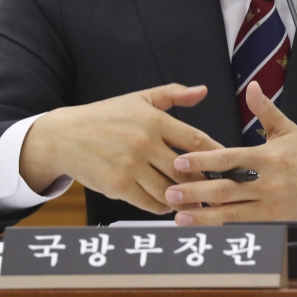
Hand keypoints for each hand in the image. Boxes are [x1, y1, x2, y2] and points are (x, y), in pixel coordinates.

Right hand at [20, 83, 222, 214]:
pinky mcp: (118, 186)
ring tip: (200, 202)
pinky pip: (150, 202)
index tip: (230, 163)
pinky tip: (170, 204)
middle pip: (187, 168)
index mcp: (154, 119)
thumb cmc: (107, 115)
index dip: (217, 153)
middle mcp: (145, 142)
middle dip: (205, 181)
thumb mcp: (140, 99)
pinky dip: (164, 205)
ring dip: (187, 197)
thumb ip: (174, 95)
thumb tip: (203, 91)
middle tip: (220, 189)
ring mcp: (131, 166)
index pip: (195, 139)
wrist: (65, 136)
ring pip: (170, 189)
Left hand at [164, 81, 296, 224]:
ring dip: (203, 216)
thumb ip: (266, 110)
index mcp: (267, 158)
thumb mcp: (289, 130)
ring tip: (178, 217)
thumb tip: (252, 86)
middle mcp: (267, 184)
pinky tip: (205, 230)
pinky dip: (223, 229)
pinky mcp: (276, 224)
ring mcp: (271, 207)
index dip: (203, 161)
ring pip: (232, 214)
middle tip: (169, 192)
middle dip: (195, 191)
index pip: (229, 159)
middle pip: (225, 189)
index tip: (180, 161)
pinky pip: (245, 227)